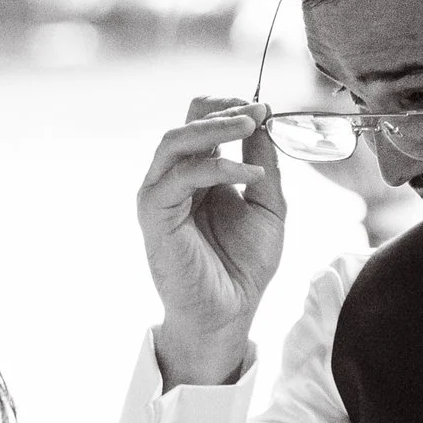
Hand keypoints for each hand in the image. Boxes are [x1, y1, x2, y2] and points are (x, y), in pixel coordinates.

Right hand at [138, 97, 285, 387]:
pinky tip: (249, 175)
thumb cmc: (244, 265)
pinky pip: (180, 176)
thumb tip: (263, 122)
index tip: (266, 110)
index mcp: (197, 175)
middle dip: (223, 111)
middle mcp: (173, 180)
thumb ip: (263, 164)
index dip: (231, 109)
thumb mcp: (267, 205)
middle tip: (258, 112)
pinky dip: (217, 167)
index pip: (201, 123)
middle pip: (185, 124)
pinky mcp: (155, 215)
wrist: (229, 312)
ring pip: (173, 141)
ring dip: (214, 128)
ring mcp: (160, 195)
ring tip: (251, 125)